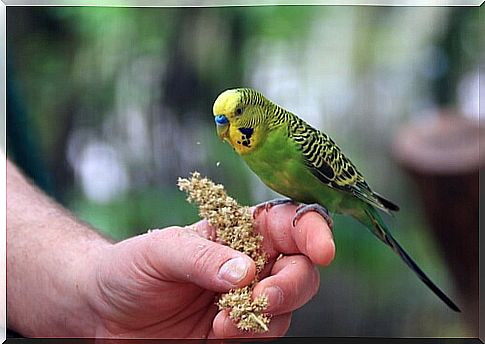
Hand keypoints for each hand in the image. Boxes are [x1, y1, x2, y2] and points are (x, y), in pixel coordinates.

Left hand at [85, 203, 334, 338]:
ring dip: (265, 316)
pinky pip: (264, 334)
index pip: (289, 223)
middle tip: (261, 297)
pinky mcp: (236, 332)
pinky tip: (217, 332)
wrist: (103, 315)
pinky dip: (250, 335)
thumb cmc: (129, 268)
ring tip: (222, 321)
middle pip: (301, 268)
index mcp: (238, 231)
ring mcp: (245, 300)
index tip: (322, 250)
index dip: (313, 230)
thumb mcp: (159, 251)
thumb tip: (246, 273)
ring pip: (288, 307)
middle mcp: (251, 263)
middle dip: (292, 284)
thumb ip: (202, 256)